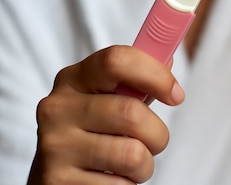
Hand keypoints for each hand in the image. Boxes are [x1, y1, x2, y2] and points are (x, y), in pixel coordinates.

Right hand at [27, 46, 184, 184]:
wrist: (54, 177)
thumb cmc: (92, 131)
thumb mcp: (106, 99)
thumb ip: (136, 80)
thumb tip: (168, 59)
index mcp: (73, 79)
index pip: (116, 61)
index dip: (155, 74)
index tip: (176, 94)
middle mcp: (58, 108)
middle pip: (132, 113)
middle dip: (157, 134)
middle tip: (153, 142)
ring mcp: (55, 146)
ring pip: (132, 155)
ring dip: (144, 165)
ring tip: (129, 164)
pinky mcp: (58, 182)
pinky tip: (110, 181)